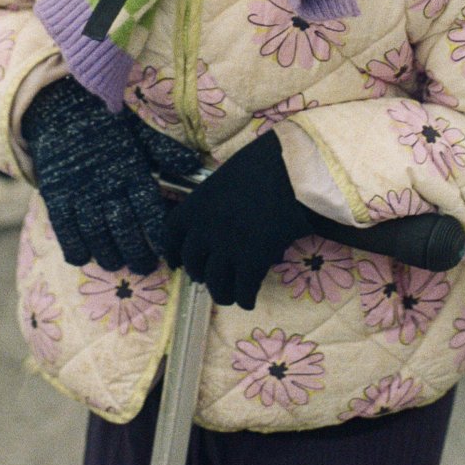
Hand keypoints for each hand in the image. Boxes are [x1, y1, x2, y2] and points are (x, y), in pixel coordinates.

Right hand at [22, 77, 200, 273]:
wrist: (62, 108)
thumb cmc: (106, 123)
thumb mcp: (139, 132)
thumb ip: (165, 151)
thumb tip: (193, 166)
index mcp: (130, 169)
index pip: (148, 209)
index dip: (159, 234)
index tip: (167, 250)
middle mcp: (106, 185)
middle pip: (124, 230)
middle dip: (137, 254)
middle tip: (145, 267)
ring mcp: (79, 193)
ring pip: (96, 236)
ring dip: (109, 256)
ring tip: (118, 263)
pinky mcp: (57, 196)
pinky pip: (65, 231)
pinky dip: (75, 248)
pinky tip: (84, 256)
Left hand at [159, 131, 316, 309]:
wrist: (292, 172)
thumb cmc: (263, 163)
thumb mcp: (227, 176)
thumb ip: (216, 200)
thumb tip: (221, 218)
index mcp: (196, 205)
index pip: (172, 235)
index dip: (173, 253)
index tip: (176, 264)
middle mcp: (205, 230)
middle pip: (194, 264)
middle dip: (200, 275)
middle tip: (210, 278)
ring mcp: (227, 248)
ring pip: (216, 284)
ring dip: (222, 294)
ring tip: (230, 296)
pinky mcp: (252, 262)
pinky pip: (244, 291)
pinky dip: (245, 299)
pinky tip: (249, 300)